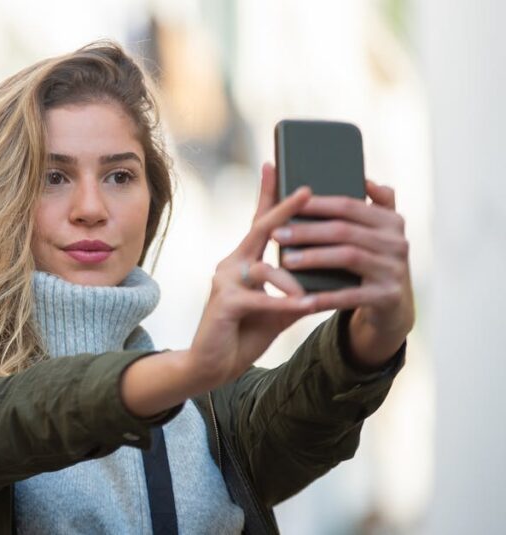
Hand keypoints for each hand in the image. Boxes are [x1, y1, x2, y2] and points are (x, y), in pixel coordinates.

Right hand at [187, 163, 319, 386]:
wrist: (212, 366)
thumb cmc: (244, 333)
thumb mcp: (279, 307)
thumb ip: (298, 290)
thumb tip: (330, 278)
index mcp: (244, 261)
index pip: (259, 222)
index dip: (268, 194)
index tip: (276, 165)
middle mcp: (231, 264)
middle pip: (259, 229)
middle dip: (284, 208)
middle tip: (307, 190)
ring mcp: (225, 283)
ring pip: (265, 269)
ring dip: (292, 283)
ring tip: (309, 299)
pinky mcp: (224, 304)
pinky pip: (261, 298)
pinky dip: (284, 303)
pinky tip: (303, 307)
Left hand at [271, 175, 414, 368]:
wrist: (392, 306)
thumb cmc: (372, 262)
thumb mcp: (376, 233)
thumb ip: (372, 206)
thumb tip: (365, 180)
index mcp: (391, 221)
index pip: (349, 205)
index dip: (317, 204)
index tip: (286, 202)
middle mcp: (397, 242)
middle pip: (344, 230)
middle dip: (307, 231)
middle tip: (276, 234)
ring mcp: (395, 270)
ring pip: (347, 257)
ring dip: (312, 258)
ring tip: (284, 261)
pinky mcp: (388, 296)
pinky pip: (350, 295)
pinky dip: (324, 296)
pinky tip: (300, 298)